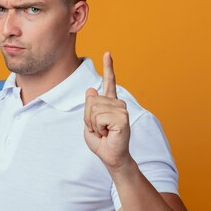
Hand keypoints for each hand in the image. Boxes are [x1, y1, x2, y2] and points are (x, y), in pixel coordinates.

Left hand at [84, 52, 130, 169]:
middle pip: (91, 101)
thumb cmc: (101, 142)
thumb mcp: (89, 123)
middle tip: (99, 130)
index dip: (108, 67)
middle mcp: (117, 103)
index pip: (109, 82)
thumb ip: (89, 107)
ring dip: (93, 124)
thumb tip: (91, 90)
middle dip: (88, 118)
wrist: (111, 157)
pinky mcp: (122, 118)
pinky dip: (98, 128)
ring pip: (94, 109)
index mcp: (110, 103)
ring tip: (103, 132)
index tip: (107, 53)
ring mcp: (121, 109)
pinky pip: (99, 118)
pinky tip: (107, 134)